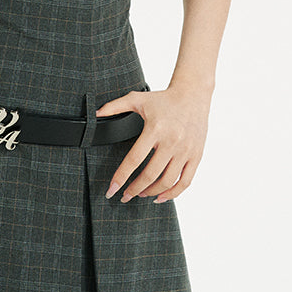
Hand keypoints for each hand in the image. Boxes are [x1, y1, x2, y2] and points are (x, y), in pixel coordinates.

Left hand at [99, 84, 210, 203]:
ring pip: (167, 181)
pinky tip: (161, 196)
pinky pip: (185, 181)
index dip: (121, 177)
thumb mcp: (137, 98)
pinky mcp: (196, 156)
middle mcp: (171, 142)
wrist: (193, 95)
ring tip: (141, 194)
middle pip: (150, 175)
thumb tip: (96, 114)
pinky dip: (173, 193)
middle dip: (134, 190)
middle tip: (124, 196)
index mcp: (155, 129)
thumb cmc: (163, 99)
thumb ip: (114, 106)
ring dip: (151, 192)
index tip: (111, 190)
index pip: (134, 160)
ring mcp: (185, 150)